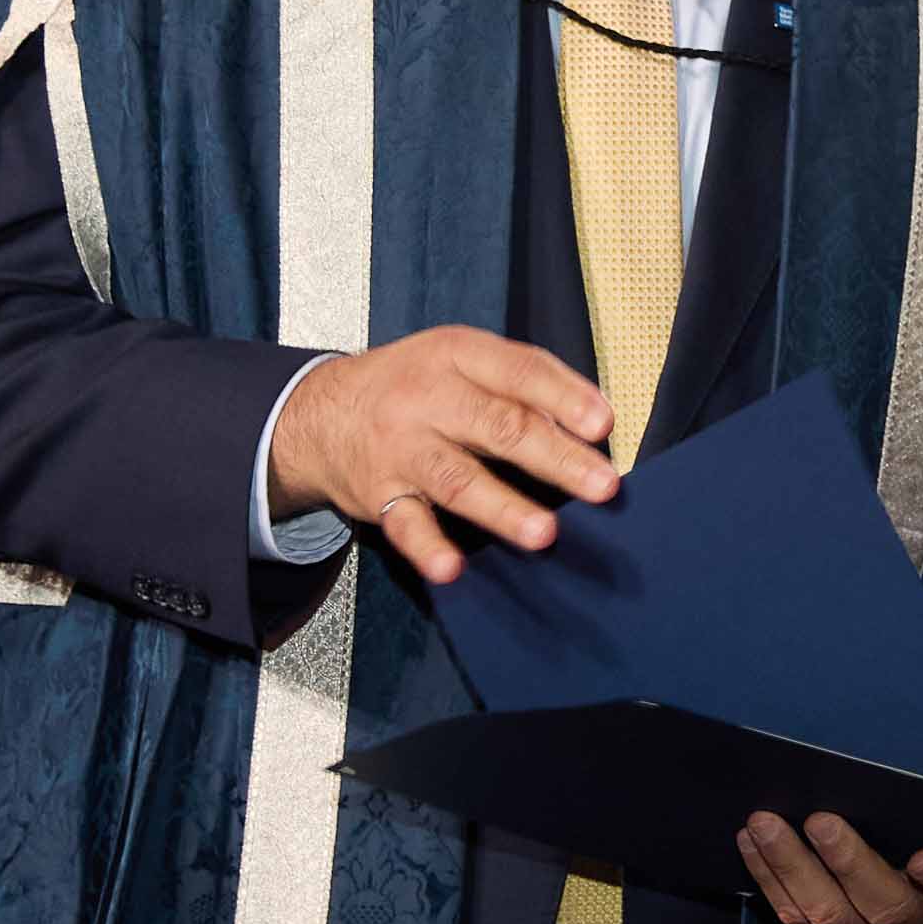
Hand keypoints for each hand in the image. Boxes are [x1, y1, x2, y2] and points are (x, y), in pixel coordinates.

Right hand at [268, 328, 620, 584]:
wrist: (319, 412)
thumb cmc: (412, 383)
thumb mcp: (461, 358)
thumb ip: (523, 381)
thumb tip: (594, 420)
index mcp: (456, 355)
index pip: (518, 371)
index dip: (563, 397)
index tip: (603, 425)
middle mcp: (427, 399)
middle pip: (498, 427)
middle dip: (555, 458)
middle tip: (602, 485)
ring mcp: (402, 448)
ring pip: (457, 479)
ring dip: (503, 508)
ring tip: (543, 533)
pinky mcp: (380, 494)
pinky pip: (405, 524)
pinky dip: (428, 548)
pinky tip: (451, 569)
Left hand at [737, 810, 922, 923]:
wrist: (922, 879)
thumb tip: (904, 762)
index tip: (922, 859)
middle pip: (887, 906)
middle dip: (848, 864)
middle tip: (818, 820)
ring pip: (832, 918)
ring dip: (792, 870)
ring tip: (764, 826)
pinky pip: (799, 921)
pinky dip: (770, 881)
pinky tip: (750, 844)